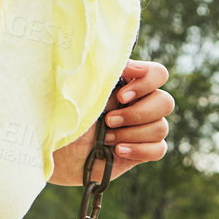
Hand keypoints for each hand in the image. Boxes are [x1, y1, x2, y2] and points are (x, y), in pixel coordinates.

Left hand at [49, 59, 174, 184]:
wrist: (53, 153)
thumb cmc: (61, 117)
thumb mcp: (79, 93)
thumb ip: (103, 76)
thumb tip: (125, 65)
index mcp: (125, 84)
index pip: (158, 74)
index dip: (147, 82)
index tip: (121, 95)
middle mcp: (137, 104)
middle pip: (165, 102)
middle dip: (137, 113)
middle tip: (108, 120)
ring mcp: (140, 128)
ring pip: (161, 127)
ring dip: (132, 133)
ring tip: (106, 138)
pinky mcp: (140, 151)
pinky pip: (159, 149)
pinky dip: (140, 150)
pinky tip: (117, 151)